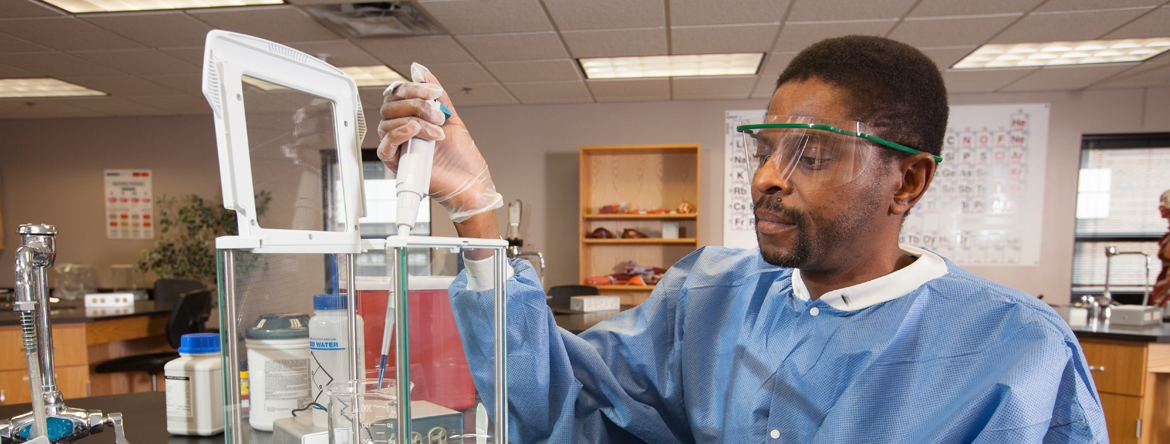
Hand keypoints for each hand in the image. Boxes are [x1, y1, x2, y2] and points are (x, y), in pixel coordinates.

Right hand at [377, 63, 502, 222]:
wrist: (471, 184)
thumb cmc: (463, 159)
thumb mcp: (451, 119)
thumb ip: (437, 96)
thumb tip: (422, 72)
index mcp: (412, 120)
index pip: (397, 95)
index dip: (413, 88)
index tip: (434, 92)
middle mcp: (403, 133)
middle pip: (390, 106)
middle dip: (416, 103)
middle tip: (437, 114)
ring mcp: (399, 148)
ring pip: (387, 122)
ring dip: (414, 120)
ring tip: (436, 131)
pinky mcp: (397, 164)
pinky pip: (385, 146)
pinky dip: (400, 133)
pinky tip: (416, 131)